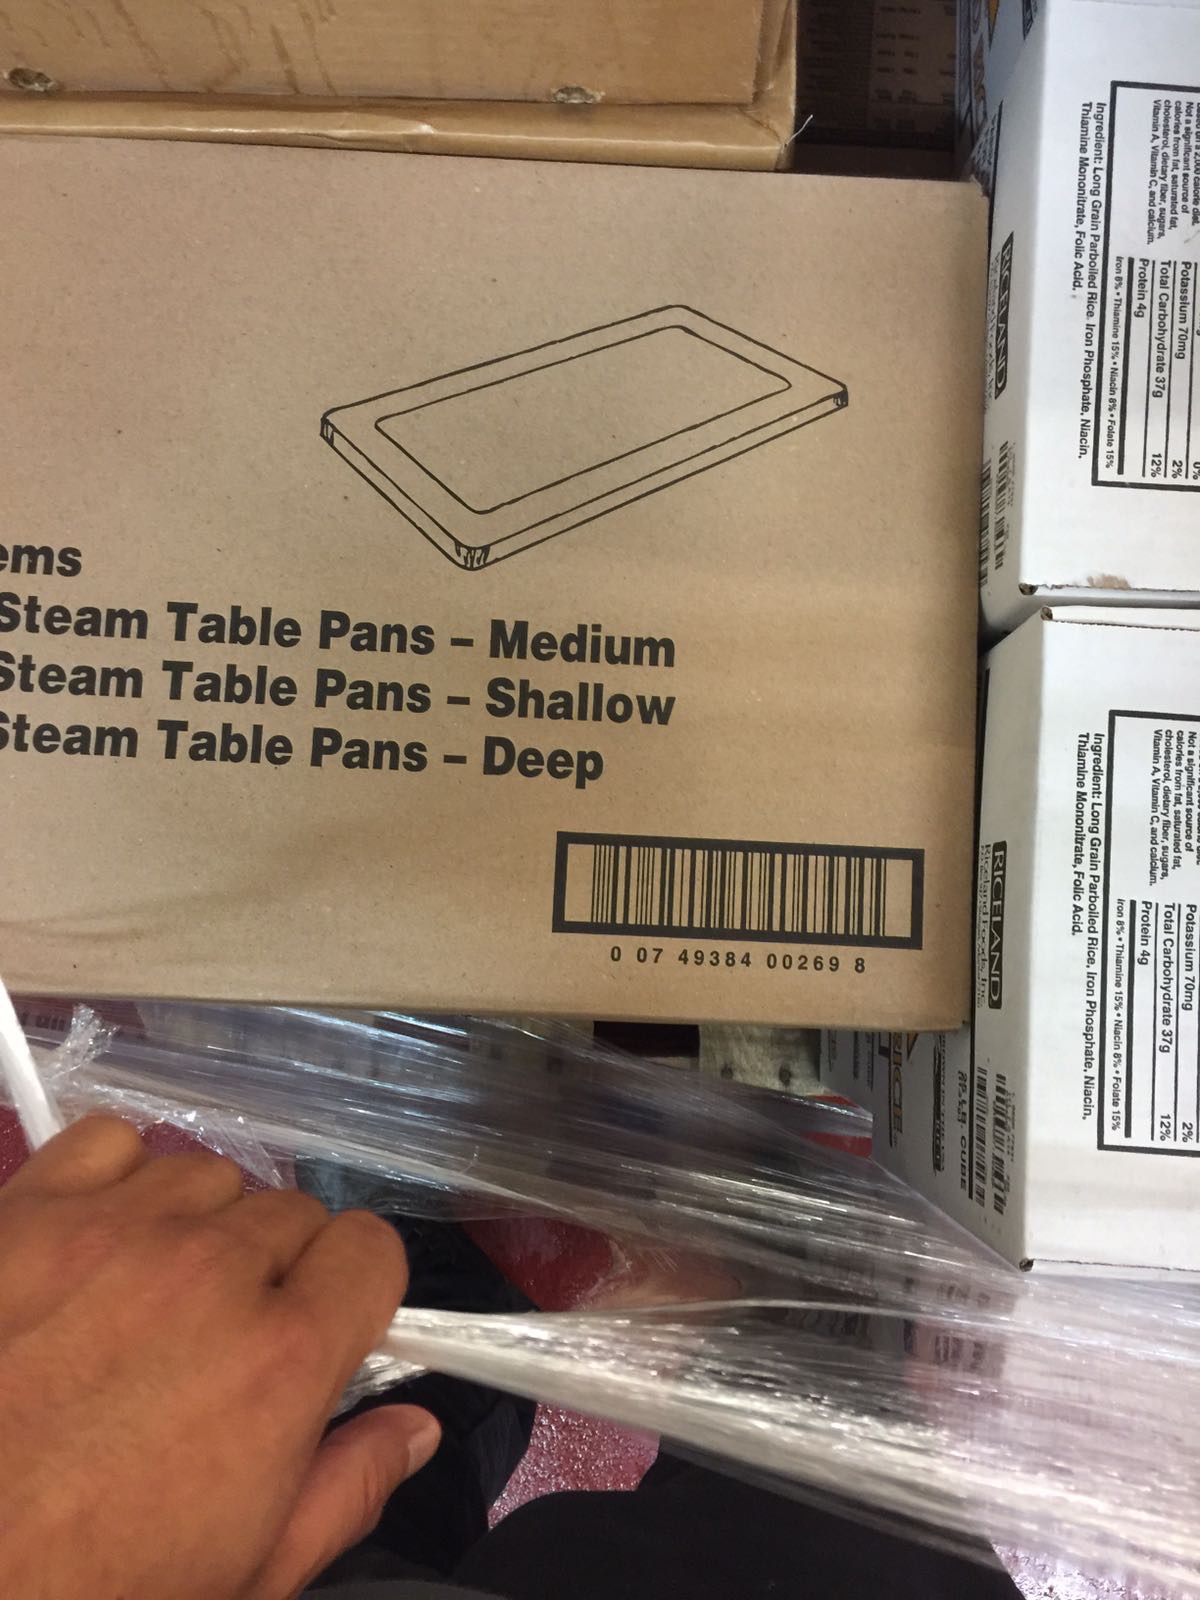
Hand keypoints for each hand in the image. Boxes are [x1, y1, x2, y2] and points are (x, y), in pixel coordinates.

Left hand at [0, 1116, 440, 1599]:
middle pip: (291, 1212)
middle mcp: (209, 1273)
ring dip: (196, 1224)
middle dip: (274, 1269)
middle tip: (220, 1340)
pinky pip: (108, 1141)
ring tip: (150, 1294)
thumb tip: (413, 1431)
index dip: (356, 1291)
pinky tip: (97, 1242)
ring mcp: (113, 1232)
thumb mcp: (242, 1578)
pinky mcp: (26, 1213)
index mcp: (279, 1360)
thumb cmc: (80, 1589)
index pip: (372, 1249)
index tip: (328, 1325)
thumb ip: (344, 1491)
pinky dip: (114, 1179)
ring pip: (207, 1175)